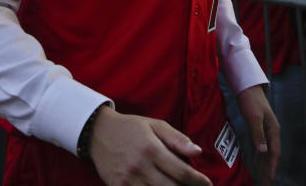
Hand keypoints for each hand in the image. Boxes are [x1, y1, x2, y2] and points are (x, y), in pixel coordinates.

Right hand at [89, 106, 210, 185]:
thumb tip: (198, 151)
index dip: (198, 181)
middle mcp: (140, 166)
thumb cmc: (131, 128)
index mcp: (151, 149)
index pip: (182, 172)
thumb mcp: (155, 125)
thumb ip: (177, 138)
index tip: (207, 184)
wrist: (98, 132)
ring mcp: (128, 180)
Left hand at [236, 85, 279, 185]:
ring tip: (263, 179)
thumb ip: (258, 134)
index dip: (272, 167)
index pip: (274, 152)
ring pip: (267, 153)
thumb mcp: (254, 117)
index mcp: (273, 130)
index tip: (270, 179)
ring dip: (265, 166)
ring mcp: (266, 131)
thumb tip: (264, 150)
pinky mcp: (259, 130)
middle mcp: (272, 132)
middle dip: (269, 170)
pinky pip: (262, 148)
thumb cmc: (251, 100)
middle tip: (266, 184)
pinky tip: (258, 165)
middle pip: (272, 155)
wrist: (247, 87)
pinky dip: (260, 158)